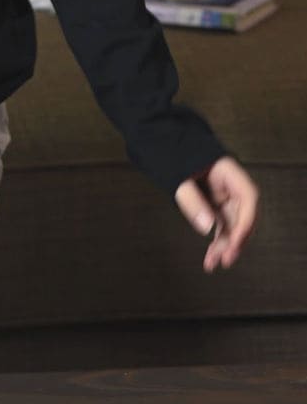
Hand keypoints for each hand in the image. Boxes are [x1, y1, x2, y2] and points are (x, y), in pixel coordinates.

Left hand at [175, 156, 259, 271]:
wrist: (156, 139)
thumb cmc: (167, 150)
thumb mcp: (176, 174)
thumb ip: (191, 199)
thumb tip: (208, 227)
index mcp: (226, 170)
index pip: (248, 196)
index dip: (246, 221)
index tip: (235, 241)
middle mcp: (228, 183)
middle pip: (241, 214)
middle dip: (235, 239)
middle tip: (225, 260)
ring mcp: (221, 193)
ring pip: (230, 222)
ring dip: (224, 244)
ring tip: (213, 263)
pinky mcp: (211, 202)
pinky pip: (219, 222)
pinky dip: (215, 239)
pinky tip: (210, 256)